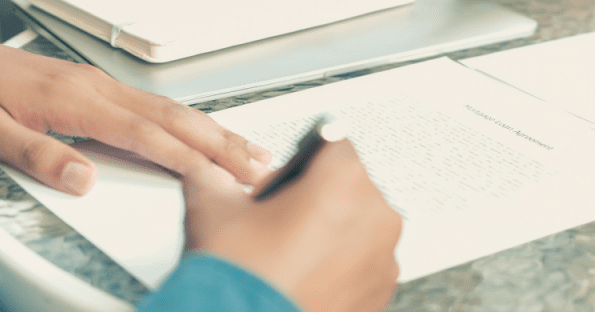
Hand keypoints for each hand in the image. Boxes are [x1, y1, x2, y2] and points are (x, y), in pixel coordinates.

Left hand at [0, 30, 271, 194]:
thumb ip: (35, 155)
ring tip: (249, 153)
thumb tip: (81, 178)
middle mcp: (96, 88)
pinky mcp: (100, 88)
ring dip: (215, 133)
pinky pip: (159, 105)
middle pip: (174, 118)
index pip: (143, 133)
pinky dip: (192, 122)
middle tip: (257, 167)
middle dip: (220, 145)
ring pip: (173, 109)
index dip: (185, 158)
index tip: (217, 178)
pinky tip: (206, 133)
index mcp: (75, 100)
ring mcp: (102, 85)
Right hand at [183, 140, 401, 311]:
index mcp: (343, 181)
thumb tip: (211, 174)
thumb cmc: (236, 277)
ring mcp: (383, 258)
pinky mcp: (381, 291)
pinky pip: (362, 262)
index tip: (288, 177)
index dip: (303, 160)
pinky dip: (339, 264)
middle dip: (318, 197)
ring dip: (331, 231)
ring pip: (357, 225)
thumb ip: (214, 176)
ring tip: (290, 254)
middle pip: (348, 186)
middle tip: (280, 221)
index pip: (333, 143)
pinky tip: (304, 276)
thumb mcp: (210, 208)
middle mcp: (375, 216)